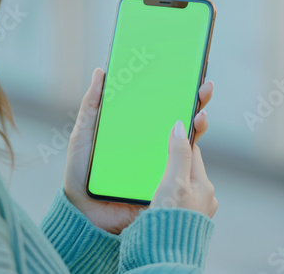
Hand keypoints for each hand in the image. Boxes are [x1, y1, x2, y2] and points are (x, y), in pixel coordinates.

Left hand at [64, 68, 213, 233]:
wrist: (84, 212)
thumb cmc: (80, 172)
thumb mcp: (83, 134)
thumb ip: (91, 106)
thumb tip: (101, 72)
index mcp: (132, 129)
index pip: (156, 106)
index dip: (171, 90)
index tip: (184, 71)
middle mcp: (149, 144)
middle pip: (176, 119)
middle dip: (194, 101)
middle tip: (204, 87)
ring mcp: (158, 162)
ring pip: (184, 140)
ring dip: (198, 123)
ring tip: (201, 110)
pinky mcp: (162, 181)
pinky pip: (181, 166)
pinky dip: (191, 152)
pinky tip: (195, 135)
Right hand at [150, 121, 217, 217]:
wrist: (166, 255)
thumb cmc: (171, 219)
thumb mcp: (174, 182)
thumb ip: (178, 154)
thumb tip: (180, 126)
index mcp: (204, 184)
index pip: (192, 152)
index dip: (181, 140)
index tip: (173, 129)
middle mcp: (204, 197)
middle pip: (188, 168)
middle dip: (176, 161)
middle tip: (158, 158)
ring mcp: (196, 210)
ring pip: (184, 185)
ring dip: (173, 180)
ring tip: (156, 181)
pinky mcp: (186, 221)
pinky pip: (179, 200)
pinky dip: (171, 196)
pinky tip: (160, 199)